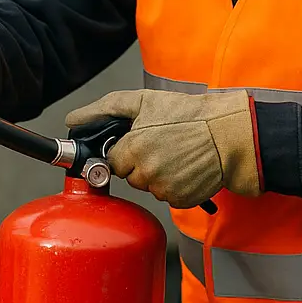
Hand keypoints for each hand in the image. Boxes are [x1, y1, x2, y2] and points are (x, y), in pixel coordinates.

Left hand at [65, 89, 260, 207]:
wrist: (229, 134)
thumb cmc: (188, 115)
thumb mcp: (143, 101)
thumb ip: (104, 109)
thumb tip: (73, 120)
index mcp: (133, 148)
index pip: (114, 160)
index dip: (126, 151)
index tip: (142, 141)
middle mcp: (146, 173)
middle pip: (129, 176)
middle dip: (140, 164)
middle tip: (162, 146)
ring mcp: (164, 189)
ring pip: (148, 188)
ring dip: (157, 176)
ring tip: (177, 156)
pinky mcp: (180, 200)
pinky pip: (167, 197)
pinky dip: (174, 186)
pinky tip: (185, 169)